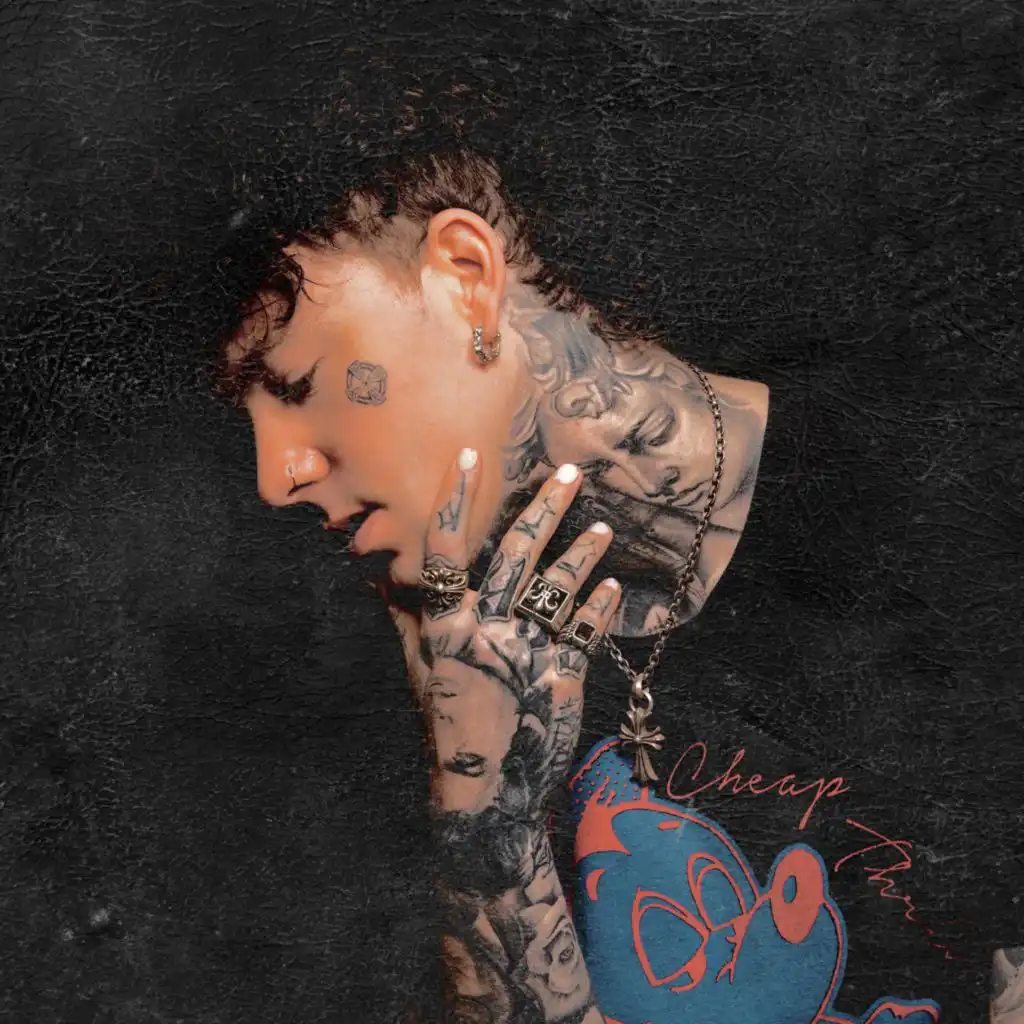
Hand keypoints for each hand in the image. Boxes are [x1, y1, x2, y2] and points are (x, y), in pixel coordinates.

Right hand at [386, 450, 616, 1021]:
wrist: (485, 797)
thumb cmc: (449, 726)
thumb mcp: (423, 672)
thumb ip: (409, 620)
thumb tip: (386, 577)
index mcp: (443, 625)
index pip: (446, 551)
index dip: (457, 502)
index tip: (469, 454)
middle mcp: (484, 631)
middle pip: (516, 556)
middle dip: (544, 510)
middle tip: (571, 473)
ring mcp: (525, 652)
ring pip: (557, 587)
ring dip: (583, 554)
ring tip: (603, 527)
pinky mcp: (561, 676)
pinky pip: (585, 629)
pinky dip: (601, 605)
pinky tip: (614, 586)